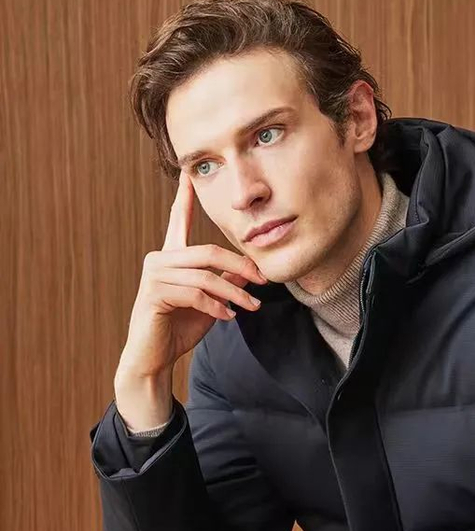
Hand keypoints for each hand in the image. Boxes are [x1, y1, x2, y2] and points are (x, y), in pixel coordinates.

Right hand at [119, 170, 267, 381]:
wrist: (154, 358)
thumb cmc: (178, 328)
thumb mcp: (209, 302)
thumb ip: (223, 281)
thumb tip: (247, 268)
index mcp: (171, 257)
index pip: (179, 220)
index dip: (185, 196)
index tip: (190, 172)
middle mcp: (159, 260)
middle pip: (208, 252)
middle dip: (241, 265)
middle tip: (264, 280)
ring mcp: (154, 276)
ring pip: (205, 277)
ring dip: (234, 293)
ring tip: (252, 306)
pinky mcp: (154, 294)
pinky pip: (195, 295)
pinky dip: (217, 307)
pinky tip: (228, 317)